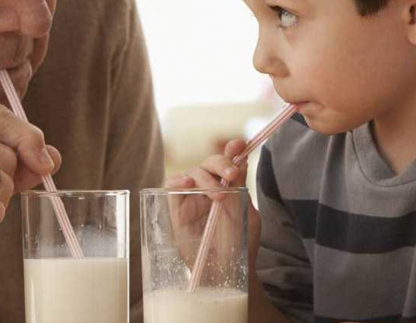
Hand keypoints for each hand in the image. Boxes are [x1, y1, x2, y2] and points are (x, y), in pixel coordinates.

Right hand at [166, 139, 250, 273]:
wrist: (228, 271)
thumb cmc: (240, 245)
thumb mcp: (245, 212)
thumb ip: (241, 186)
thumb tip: (241, 158)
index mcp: (228, 186)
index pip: (227, 162)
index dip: (231, 150)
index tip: (239, 145)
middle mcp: (209, 188)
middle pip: (208, 163)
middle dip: (220, 163)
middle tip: (231, 174)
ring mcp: (192, 198)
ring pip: (191, 171)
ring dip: (204, 176)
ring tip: (217, 193)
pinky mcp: (177, 209)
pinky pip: (170, 187)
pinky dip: (176, 180)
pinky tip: (187, 182)